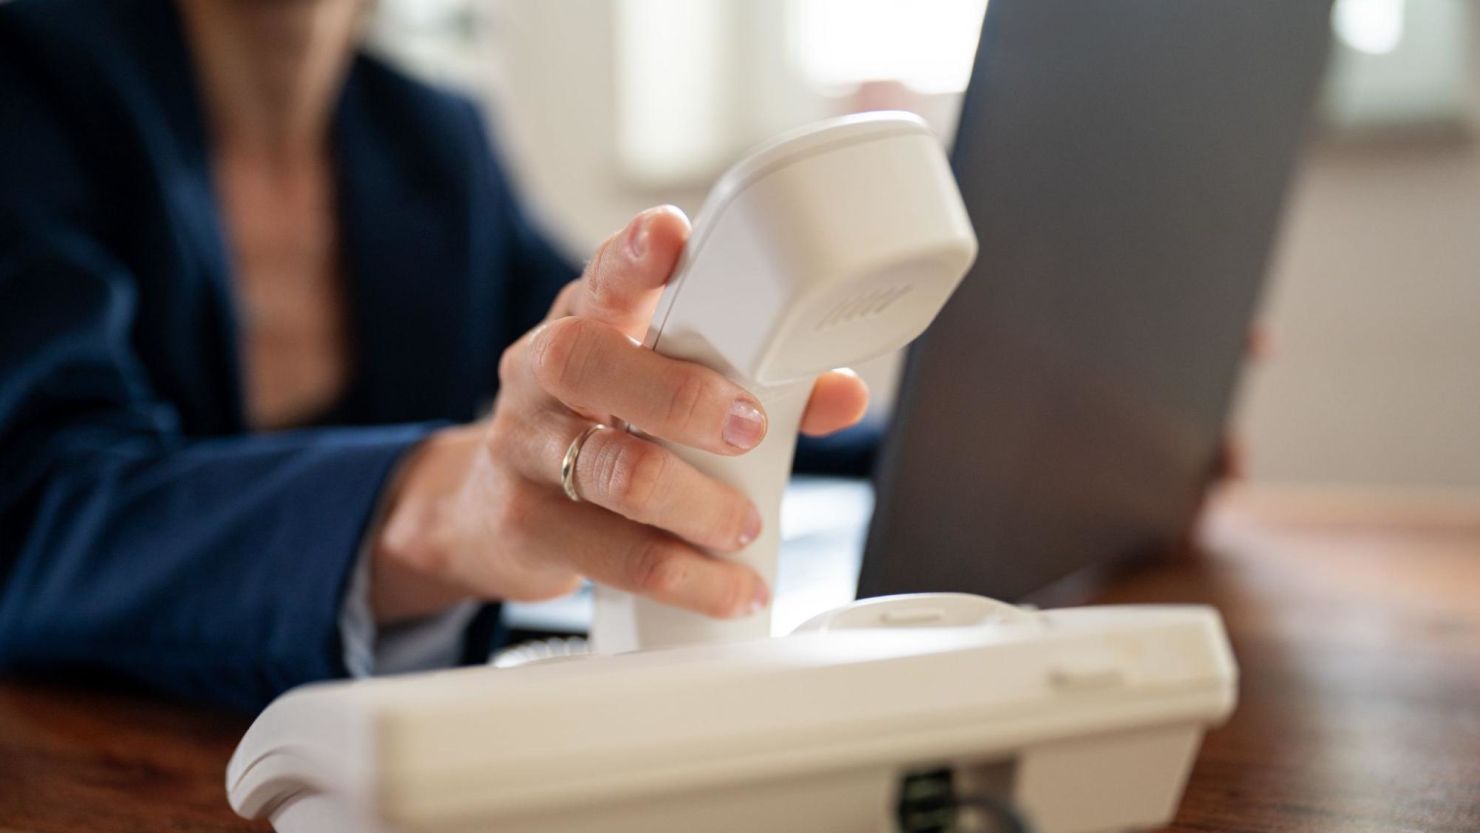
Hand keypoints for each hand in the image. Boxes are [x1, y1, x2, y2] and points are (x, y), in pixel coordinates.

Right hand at [370, 206, 869, 623]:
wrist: (488, 510)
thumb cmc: (602, 430)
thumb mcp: (664, 391)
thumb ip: (756, 385)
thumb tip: (841, 395)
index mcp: (587, 321)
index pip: (604, 275)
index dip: (634, 255)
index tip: (668, 234)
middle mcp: (541, 371)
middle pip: (586, 360)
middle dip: (679, 396)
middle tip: (748, 428)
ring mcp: (522, 446)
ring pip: (606, 469)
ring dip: (694, 504)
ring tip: (744, 528)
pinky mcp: (523, 523)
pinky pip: (608, 555)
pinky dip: (684, 577)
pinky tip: (728, 588)